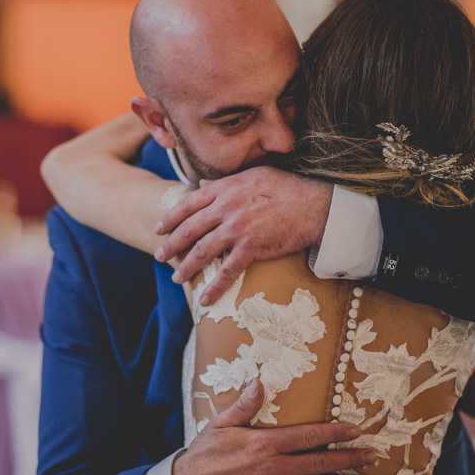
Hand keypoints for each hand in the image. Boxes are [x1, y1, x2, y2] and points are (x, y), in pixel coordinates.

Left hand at [154, 167, 332, 305]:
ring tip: (177, 277)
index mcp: (224, 189)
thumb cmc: (287, 189)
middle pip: (189, 229)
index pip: (188, 203)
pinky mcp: (252, 247)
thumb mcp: (252, 176)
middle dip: (171, 245)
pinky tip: (204, 298)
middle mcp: (226, 207)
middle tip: (159, 256)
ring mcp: (237, 228)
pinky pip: (227, 271)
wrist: (315, 206)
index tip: (159, 229)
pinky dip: (214, 287)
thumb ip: (223, 183)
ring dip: (186, 267)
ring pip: (202, 251)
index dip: (170, 217)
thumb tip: (200, 185)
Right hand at [172, 379, 375, 474]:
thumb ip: (244, 405)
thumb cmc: (205, 455)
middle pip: (319, 462)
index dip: (334, 433)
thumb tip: (259, 382)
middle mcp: (273, 469)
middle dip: (349, 458)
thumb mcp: (220, 424)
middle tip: (371, 455)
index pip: (307, 436)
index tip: (355, 430)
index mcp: (263, 444)